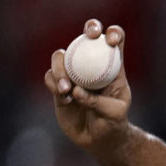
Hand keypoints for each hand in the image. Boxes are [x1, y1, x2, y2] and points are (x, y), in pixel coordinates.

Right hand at [44, 19, 131, 151]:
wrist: (98, 137)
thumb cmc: (113, 121)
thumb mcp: (115, 112)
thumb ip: (98, 101)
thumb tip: (77, 90)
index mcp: (112, 66)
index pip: (114, 41)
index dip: (114, 34)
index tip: (111, 41)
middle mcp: (92, 64)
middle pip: (88, 37)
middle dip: (90, 28)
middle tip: (90, 35)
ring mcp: (73, 74)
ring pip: (62, 56)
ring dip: (61, 68)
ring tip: (66, 89)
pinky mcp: (58, 87)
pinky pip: (50, 77)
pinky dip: (53, 83)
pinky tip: (64, 97)